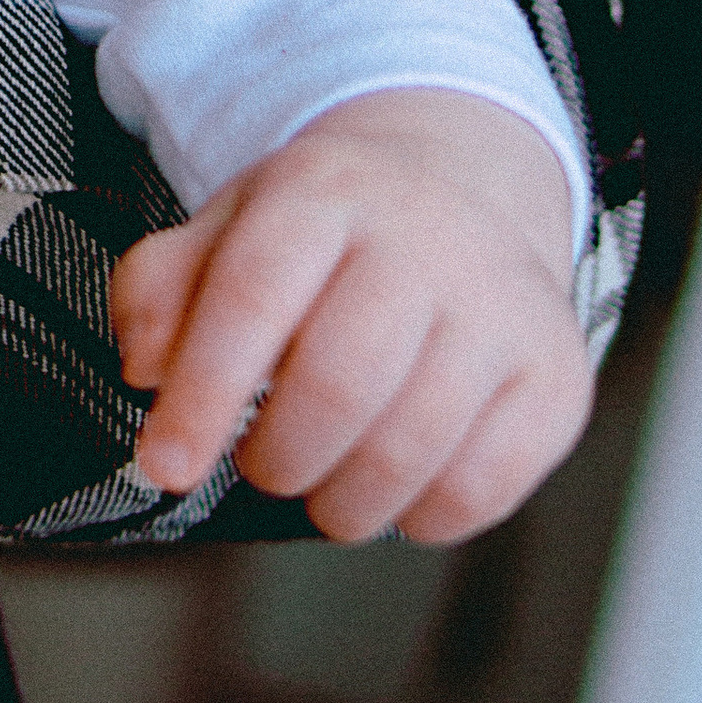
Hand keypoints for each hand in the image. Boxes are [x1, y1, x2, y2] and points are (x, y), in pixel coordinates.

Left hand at [112, 88, 593, 542]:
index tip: (165, 464)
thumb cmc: (323, 233)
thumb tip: (145, 370)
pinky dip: (420, 514)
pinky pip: (480, 488)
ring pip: (409, 449)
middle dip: (277, 457)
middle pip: (337, 385)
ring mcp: (502, 306)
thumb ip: (159, 289)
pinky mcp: (556, 375)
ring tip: (321, 480)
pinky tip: (397, 482)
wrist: (461, 188)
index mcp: (323, 191)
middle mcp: (423, 238)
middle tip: (263, 463)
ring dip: (342, 500)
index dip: (200, 395)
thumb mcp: (227, 227)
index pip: (252, 297)